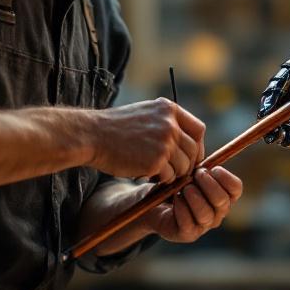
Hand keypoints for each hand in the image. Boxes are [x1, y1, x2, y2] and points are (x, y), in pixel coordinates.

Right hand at [86, 98, 204, 182]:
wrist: (91, 135)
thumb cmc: (114, 128)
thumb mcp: (144, 114)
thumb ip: (165, 123)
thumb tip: (186, 142)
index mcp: (169, 109)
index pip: (199, 130)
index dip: (198, 146)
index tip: (192, 157)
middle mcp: (170, 124)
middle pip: (194, 151)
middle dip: (187, 165)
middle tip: (174, 172)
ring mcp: (164, 142)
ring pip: (184, 166)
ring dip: (173, 174)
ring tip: (156, 173)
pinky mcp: (156, 161)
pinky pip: (169, 176)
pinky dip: (161, 180)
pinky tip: (147, 176)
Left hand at [138, 167, 242, 242]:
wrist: (151, 201)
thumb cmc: (173, 182)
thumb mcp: (188, 169)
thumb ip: (200, 161)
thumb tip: (202, 142)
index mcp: (222, 195)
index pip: (235, 189)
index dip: (227, 178)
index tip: (213, 168)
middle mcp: (216, 212)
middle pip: (223, 202)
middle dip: (209, 185)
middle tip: (195, 174)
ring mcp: (203, 225)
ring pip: (206, 214)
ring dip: (195, 197)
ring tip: (183, 187)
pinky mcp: (188, 234)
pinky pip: (189, 223)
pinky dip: (182, 208)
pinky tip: (175, 199)